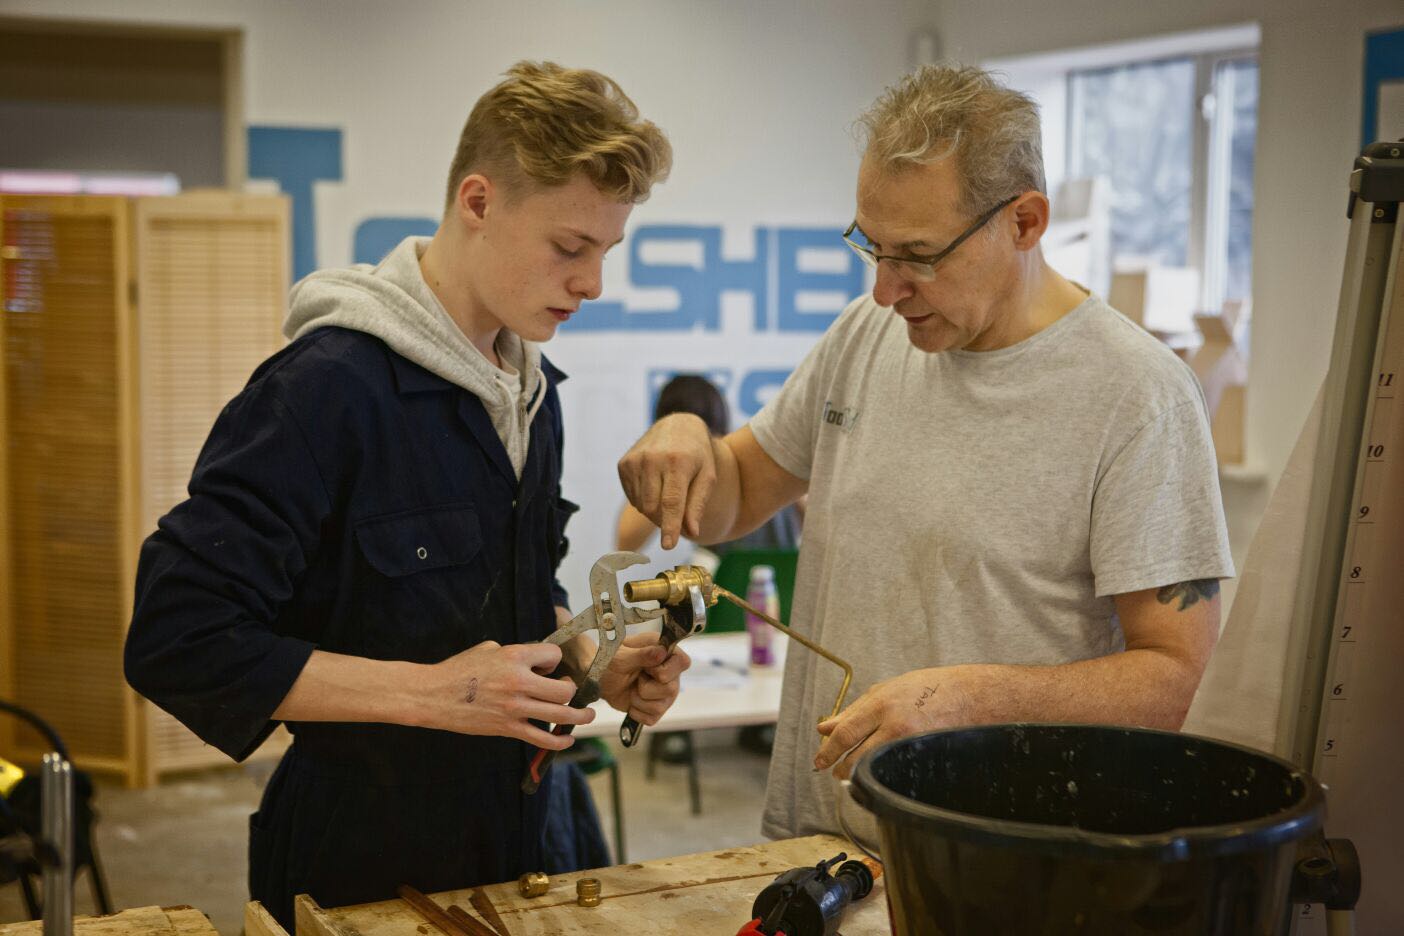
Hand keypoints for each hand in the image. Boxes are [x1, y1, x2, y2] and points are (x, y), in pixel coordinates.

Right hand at [416, 639, 594, 749]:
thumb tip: (532, 660)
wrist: (434, 695)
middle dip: (572, 689)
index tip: (549, 666)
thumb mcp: (488, 650)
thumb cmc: (458, 670)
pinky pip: (541, 738)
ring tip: (588, 715)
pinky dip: (559, 741)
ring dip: (580, 716)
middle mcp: (519, 682)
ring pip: (560, 714)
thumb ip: (514, 654)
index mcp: (515, 657)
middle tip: (569, 689)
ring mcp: (515, 708)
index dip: (554, 660)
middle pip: (564, 689)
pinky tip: (567, 738)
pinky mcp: (508, 728)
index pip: (553, 656)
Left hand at [597, 632, 690, 725]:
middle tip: (636, 677)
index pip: (683, 662)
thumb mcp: (621, 656)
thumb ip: (642, 654)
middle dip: (645, 687)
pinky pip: (652, 718)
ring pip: (660, 706)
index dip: (665, 670)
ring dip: (638, 700)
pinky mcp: (658, 708)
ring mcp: (666, 692)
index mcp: (665, 652)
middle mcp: (671, 673)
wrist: (601, 680)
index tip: (647, 668)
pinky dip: (636, 711)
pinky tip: (632, 700)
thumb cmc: (610, 662)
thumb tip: (662, 652)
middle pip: (670, 689)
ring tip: (632, 689)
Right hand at [617, 413, 715, 548]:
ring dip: (656, 509)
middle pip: (654, 509)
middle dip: (666, 518)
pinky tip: (656, 484)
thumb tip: (691, 533)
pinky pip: (633, 498)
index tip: (668, 546)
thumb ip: (697, 505)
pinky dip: (645, 500)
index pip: (671, 502)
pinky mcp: (624, 464)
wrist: (677, 426)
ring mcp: (635, 461)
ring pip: (642, 506)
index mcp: (677, 462)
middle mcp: (652, 460)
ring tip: (668, 490)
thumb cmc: (697, 456)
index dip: (670, 526)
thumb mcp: (707, 477)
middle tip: (679, 509)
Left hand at [813, 667, 974, 779]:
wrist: (971, 695)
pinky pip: (894, 769)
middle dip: (838, 766)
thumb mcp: (889, 689)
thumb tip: (826, 726)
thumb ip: (856, 708)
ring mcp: (909, 742)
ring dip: (856, 773)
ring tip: (850, 774)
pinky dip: (881, 773)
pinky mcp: (922, 755)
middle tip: (831, 770)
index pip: (845, 733)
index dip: (828, 750)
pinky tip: (877, 772)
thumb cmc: (930, 687)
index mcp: (881, 703)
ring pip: (872, 766)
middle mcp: (893, 723)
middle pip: (854, 754)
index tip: (819, 760)